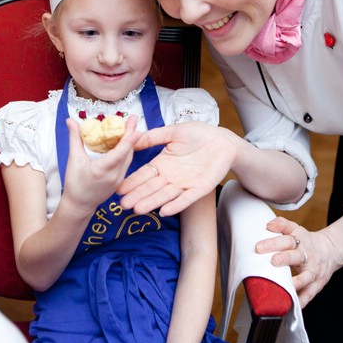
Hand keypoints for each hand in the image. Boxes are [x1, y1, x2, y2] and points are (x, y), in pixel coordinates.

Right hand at [63, 116, 139, 213]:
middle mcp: (114, 175)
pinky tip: (126, 140)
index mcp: (102, 170)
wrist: (79, 205)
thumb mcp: (73, 160)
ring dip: (130, 141)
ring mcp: (119, 179)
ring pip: (129, 157)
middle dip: (131, 133)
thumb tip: (70, 120)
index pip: (119, 153)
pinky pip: (126, 162)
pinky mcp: (121, 180)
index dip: (129, 140)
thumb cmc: (74, 183)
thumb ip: (74, 139)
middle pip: (127, 152)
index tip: (136, 127)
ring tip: (130, 126)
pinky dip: (127, 150)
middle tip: (133, 118)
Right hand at [117, 122, 238, 215]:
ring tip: (138, 210)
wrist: (223, 141)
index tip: (119, 189)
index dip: (132, 182)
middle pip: (151, 188)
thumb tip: (133, 138)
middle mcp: (171, 176)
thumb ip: (153, 137)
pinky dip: (176, 205)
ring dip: (152, 202)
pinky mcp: (200, 188)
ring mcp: (185, 184)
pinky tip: (165, 211)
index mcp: (163, 163)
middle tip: (123, 205)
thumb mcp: (174, 132)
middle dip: (137, 196)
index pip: (144, 175)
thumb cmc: (199, 134)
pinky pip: (187, 198)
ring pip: (165, 195)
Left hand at [255, 216, 342, 306]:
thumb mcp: (296, 229)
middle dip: (284, 259)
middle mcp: (307, 255)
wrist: (332, 250)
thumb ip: (282, 224)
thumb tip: (268, 225)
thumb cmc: (307, 241)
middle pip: (295, 256)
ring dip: (296, 282)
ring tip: (287, 287)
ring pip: (306, 277)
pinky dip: (303, 300)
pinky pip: (311, 293)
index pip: (286, 240)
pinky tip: (295, 305)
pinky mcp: (318, 283)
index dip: (273, 242)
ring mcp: (313, 271)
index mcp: (300, 241)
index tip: (259, 247)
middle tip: (273, 261)